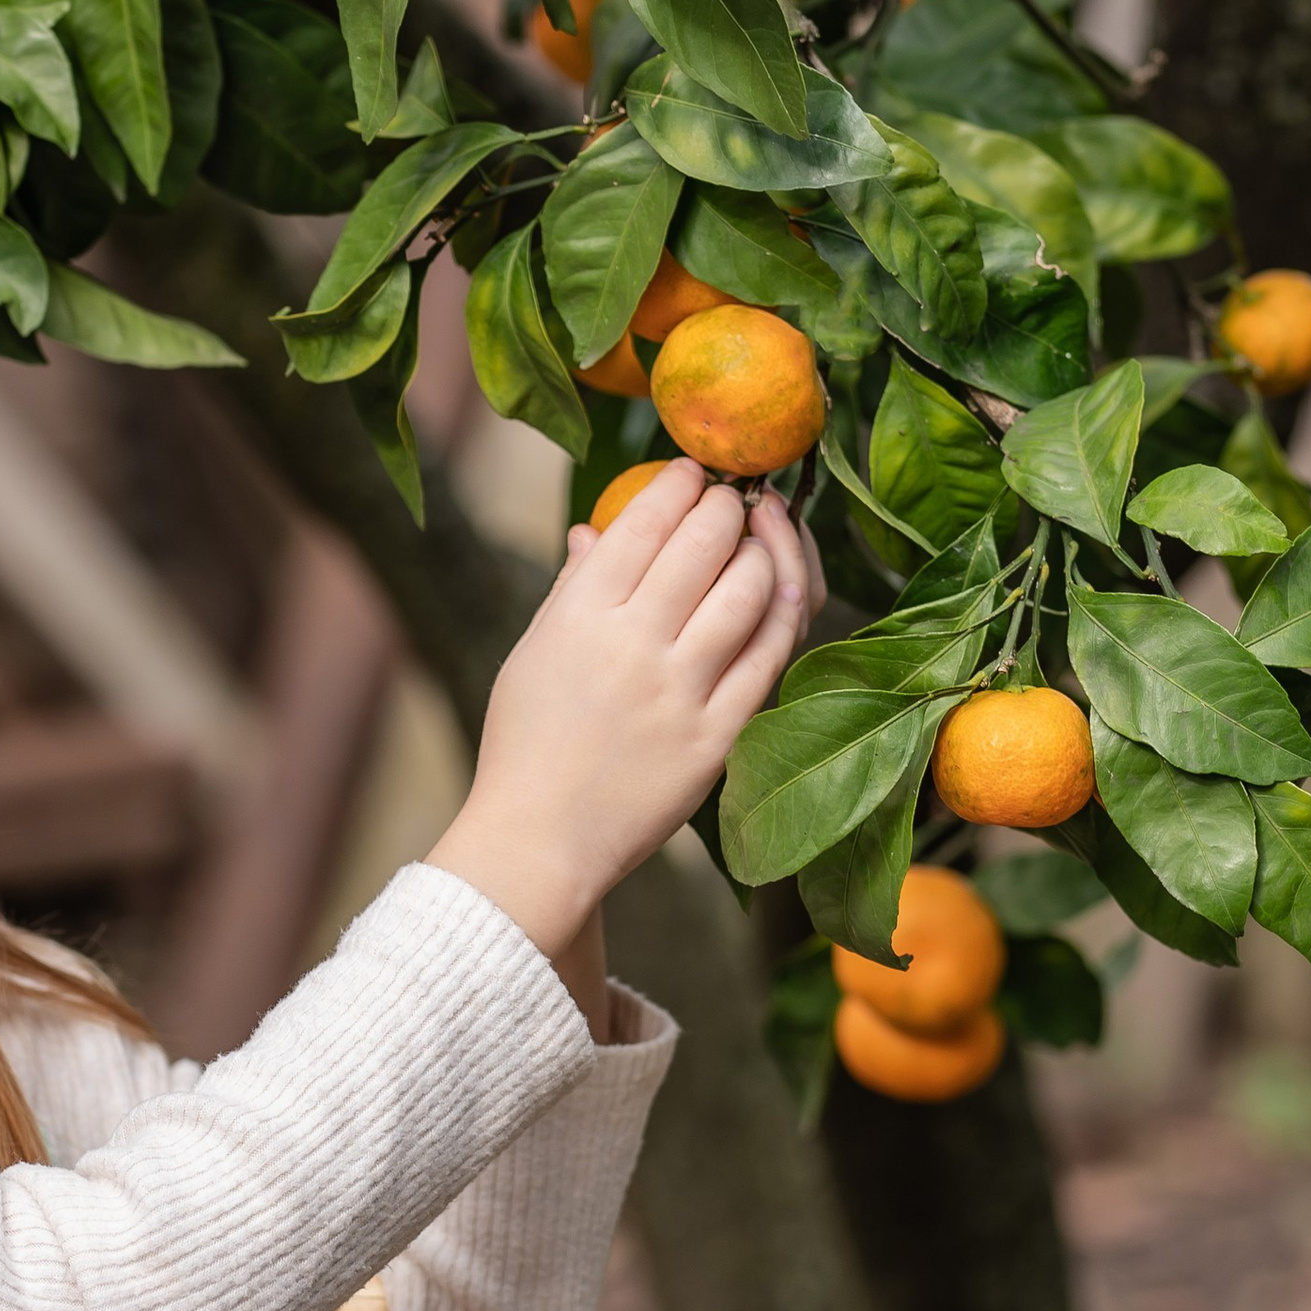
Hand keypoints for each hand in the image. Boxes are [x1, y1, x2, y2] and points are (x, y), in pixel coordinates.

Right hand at [428, 460, 820, 968]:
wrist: (540, 839)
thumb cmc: (526, 743)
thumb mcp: (533, 653)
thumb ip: (571, 587)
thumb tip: (592, 530)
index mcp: (579, 615)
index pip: (643, 522)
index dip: (677, 484)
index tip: (693, 472)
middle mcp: (633, 644)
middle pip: (704, 543)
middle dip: (727, 505)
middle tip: (734, 498)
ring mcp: (680, 691)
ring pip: (749, 591)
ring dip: (765, 550)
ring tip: (761, 540)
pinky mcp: (716, 737)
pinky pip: (769, 659)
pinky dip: (783, 615)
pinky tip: (784, 594)